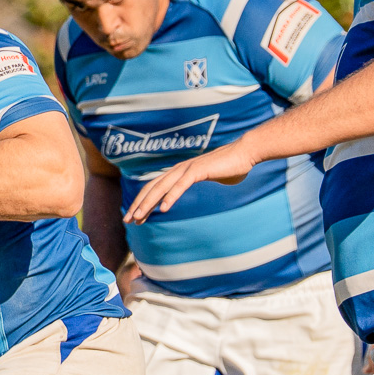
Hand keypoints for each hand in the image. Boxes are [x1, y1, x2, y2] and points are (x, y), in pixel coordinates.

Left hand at [123, 141, 257, 223]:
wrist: (245, 153)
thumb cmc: (231, 167)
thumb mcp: (210, 178)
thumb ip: (201, 183)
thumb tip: (200, 189)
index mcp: (179, 172)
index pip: (154, 188)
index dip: (142, 202)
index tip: (135, 217)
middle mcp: (179, 169)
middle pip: (152, 188)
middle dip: (138, 205)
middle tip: (127, 220)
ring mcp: (187, 169)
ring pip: (161, 188)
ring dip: (148, 203)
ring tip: (138, 217)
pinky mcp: (198, 170)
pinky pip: (181, 186)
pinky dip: (171, 197)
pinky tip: (163, 209)